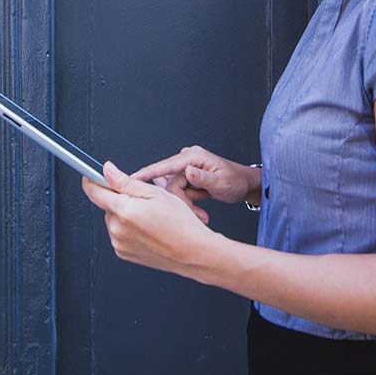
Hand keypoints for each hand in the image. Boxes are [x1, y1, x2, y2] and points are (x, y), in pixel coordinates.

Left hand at [81, 162, 222, 277]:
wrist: (193, 253)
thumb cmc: (181, 224)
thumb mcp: (156, 193)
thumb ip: (126, 182)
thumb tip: (107, 171)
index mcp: (124, 211)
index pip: (94, 191)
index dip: (92, 180)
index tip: (92, 175)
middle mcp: (117, 229)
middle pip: (107, 205)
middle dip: (120, 199)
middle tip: (144, 202)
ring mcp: (119, 243)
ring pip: (113, 219)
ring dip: (124, 215)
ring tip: (149, 218)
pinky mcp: (123, 253)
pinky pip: (119, 234)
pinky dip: (128, 229)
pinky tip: (147, 229)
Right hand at [129, 145, 259, 205]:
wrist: (244, 185)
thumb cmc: (236, 181)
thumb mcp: (222, 182)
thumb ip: (204, 178)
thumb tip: (188, 172)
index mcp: (192, 157)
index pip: (165, 166)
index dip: (148, 173)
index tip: (131, 179)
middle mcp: (186, 161)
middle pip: (170, 185)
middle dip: (182, 203)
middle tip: (200, 217)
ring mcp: (185, 170)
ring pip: (173, 193)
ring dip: (186, 206)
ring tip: (203, 216)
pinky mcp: (186, 179)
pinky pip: (178, 194)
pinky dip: (187, 205)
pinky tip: (198, 211)